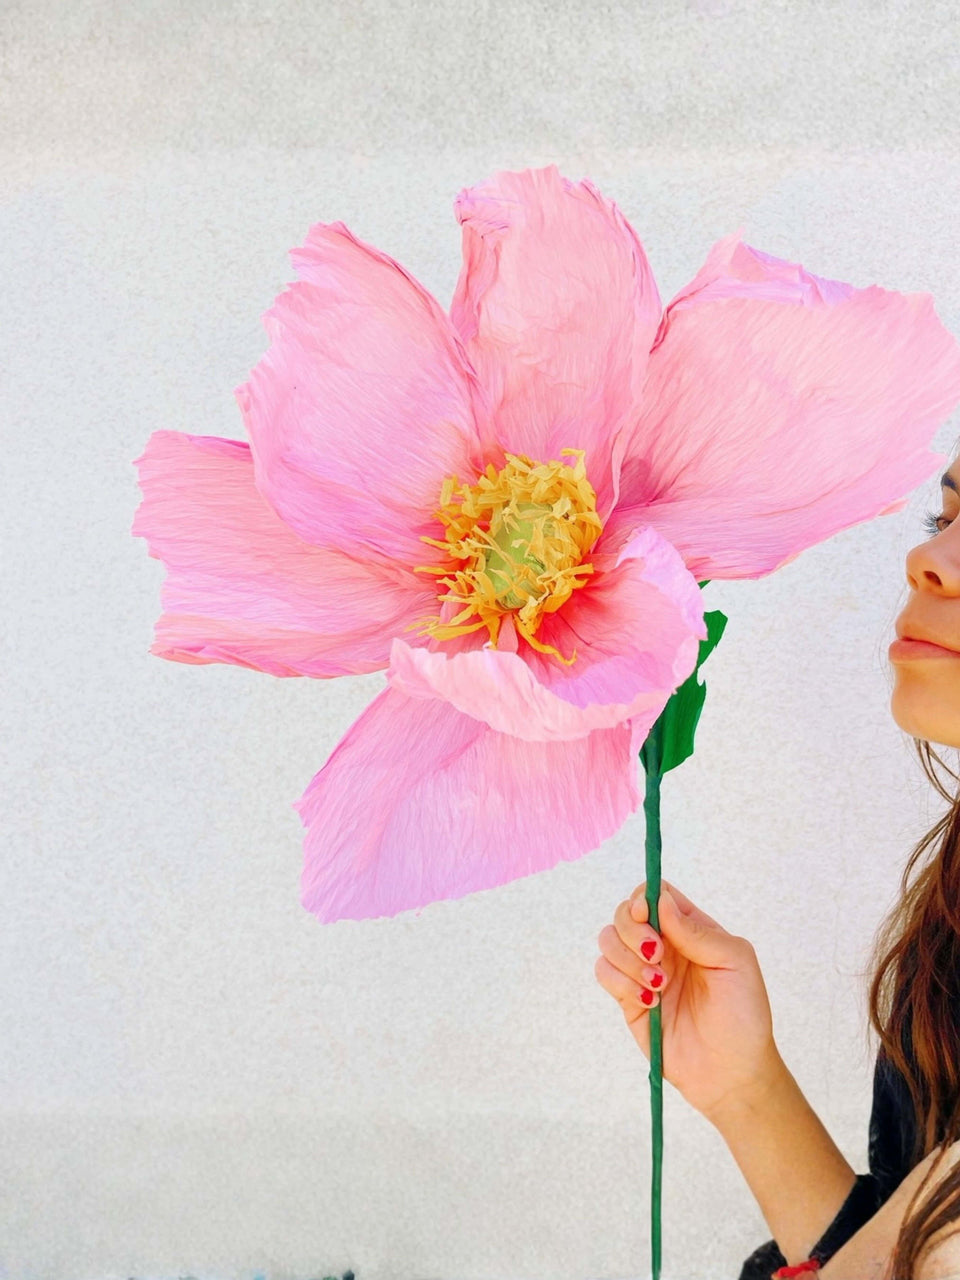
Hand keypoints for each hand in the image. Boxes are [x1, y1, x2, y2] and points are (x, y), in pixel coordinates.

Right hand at [595, 879, 783, 1125]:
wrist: (731, 1074)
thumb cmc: (743, 1016)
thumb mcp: (735, 963)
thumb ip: (698, 931)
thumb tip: (660, 902)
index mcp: (691, 930)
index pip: (656, 895)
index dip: (644, 898)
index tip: (646, 915)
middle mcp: (664, 945)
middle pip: (624, 913)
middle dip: (633, 932)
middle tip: (657, 957)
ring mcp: (643, 971)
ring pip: (608, 940)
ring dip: (627, 960)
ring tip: (657, 986)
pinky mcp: (628, 999)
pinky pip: (604, 973)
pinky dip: (619, 982)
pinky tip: (648, 1002)